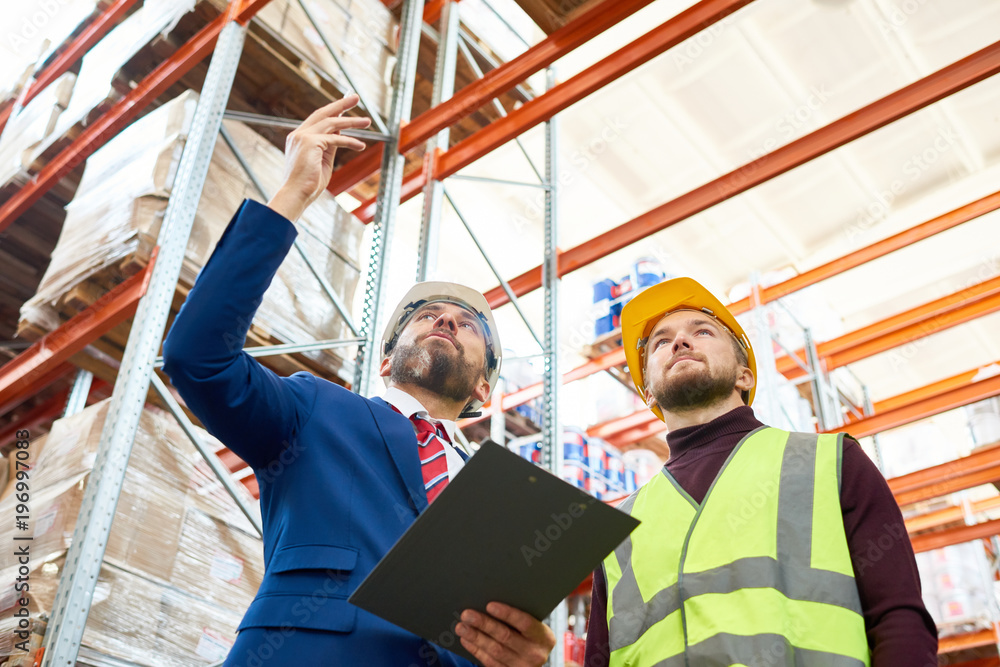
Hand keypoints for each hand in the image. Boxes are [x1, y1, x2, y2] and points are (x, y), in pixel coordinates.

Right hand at [267, 94, 370, 221]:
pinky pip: (335, 139)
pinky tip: (361, 145)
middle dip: (340, 104)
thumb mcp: (322, 161)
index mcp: (299, 138)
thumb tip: (340, 135)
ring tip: (367, 121)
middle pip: (323, 113)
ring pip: (331, 123)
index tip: (345, 106)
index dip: (333, 112)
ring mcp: (303, 137)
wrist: (295, 195)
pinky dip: (350, 141)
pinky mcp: (310, 143)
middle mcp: (299, 134)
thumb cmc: (308, 185)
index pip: (318, 120)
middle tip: (355, 96)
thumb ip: (329, 147)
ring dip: (351, 121)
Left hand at [454, 602, 555, 666]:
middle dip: (484, 624)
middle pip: (506, 636)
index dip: (507, 614)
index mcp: (544, 637)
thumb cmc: (529, 634)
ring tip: (462, 626)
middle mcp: (536, 654)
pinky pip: (489, 662)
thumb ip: (519, 617)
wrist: (533, 659)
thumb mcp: (533, 626)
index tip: (489, 605)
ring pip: (495, 650)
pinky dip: (476, 650)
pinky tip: (466, 640)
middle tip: (467, 614)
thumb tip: (490, 602)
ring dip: (476, 637)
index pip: (525, 623)